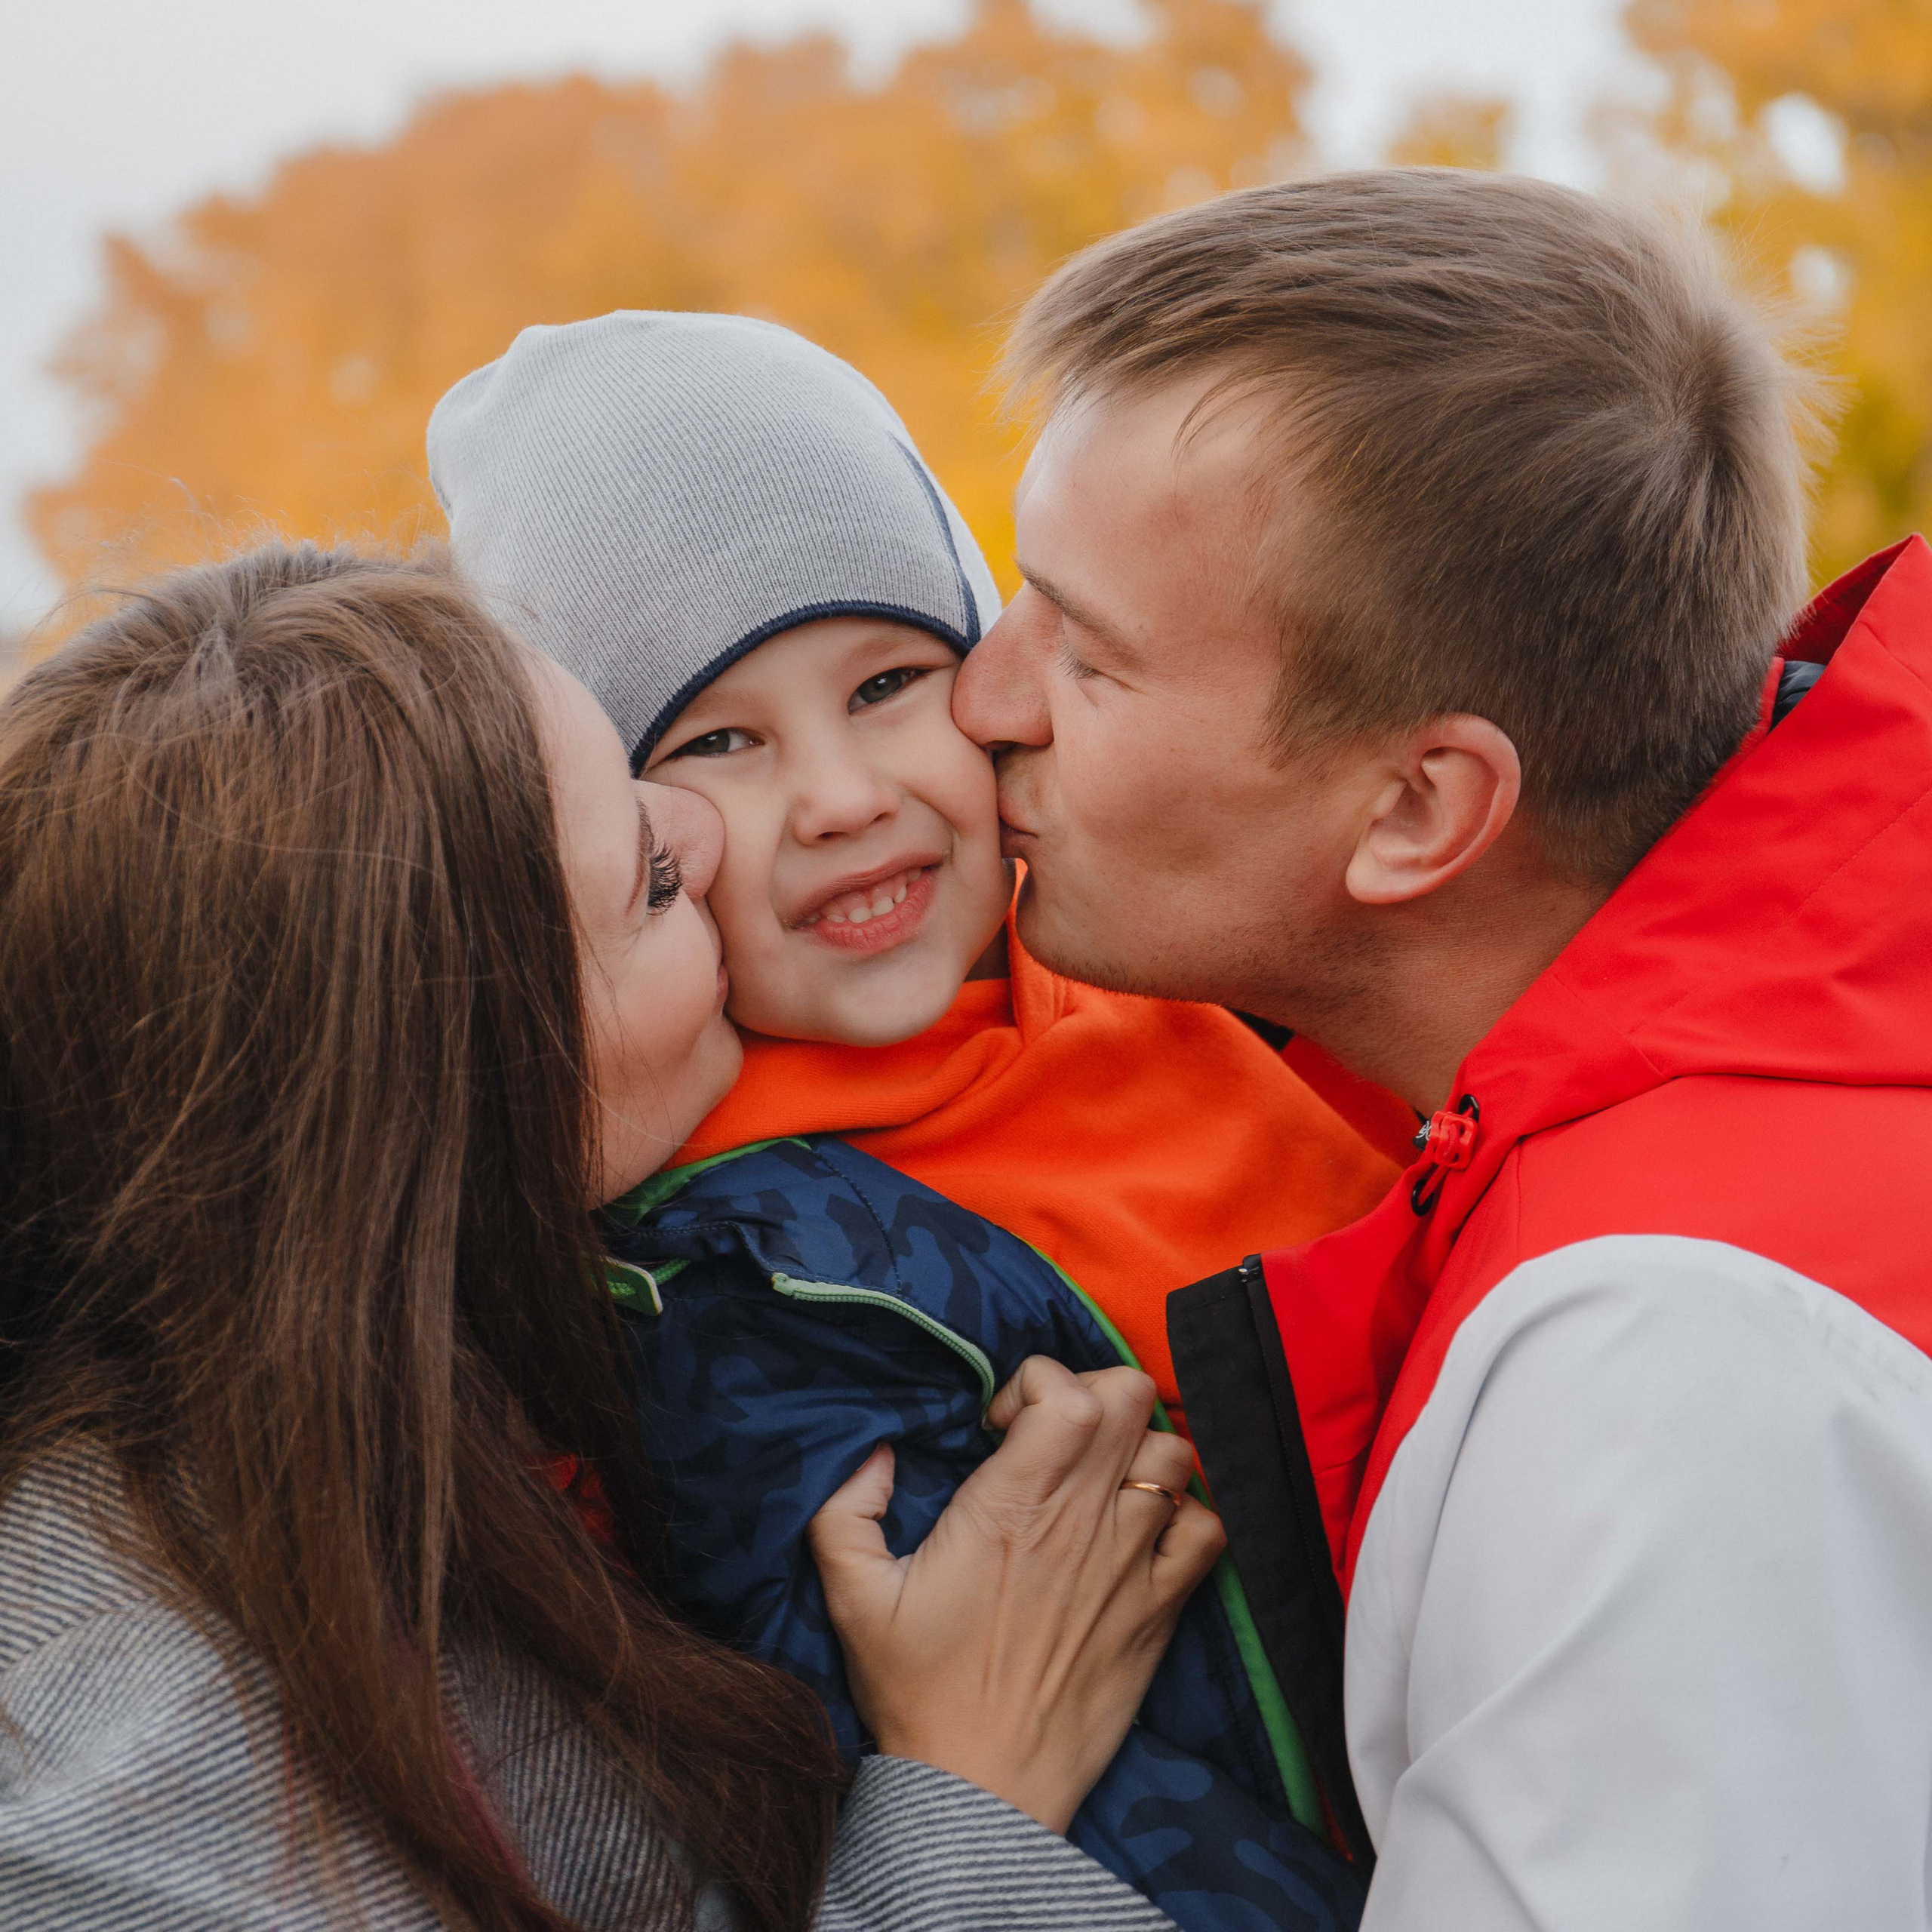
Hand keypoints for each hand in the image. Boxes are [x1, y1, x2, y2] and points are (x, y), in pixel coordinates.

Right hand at [807, 1356, 1224, 1832]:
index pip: (1067, 1394)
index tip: (1002, 1423)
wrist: (981, 1791)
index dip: (1038, 1382)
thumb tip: (877, 1450)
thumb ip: (846, 1509)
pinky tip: (1145, 1526)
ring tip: (1097, 1475)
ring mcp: (1132, 1564)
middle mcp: (1081, 1522)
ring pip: (1174, 1452)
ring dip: (1138, 1447)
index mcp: (1011, 1507)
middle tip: (1052, 1433)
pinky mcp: (1161, 1610)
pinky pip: (1209, 1530)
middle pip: (1130, 1399)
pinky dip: (1188, 1511)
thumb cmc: (917, 1691)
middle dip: (1090, 1392)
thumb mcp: (852, 1594)